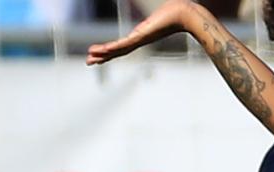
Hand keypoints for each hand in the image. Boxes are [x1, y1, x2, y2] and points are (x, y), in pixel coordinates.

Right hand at [87, 0, 202, 63]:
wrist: (184, 14)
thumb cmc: (174, 12)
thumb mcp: (158, 13)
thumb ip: (155, 13)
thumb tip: (160, 6)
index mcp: (141, 35)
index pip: (122, 45)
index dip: (110, 50)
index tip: (98, 54)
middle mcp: (139, 40)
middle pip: (117, 52)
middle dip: (103, 57)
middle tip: (88, 62)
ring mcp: (140, 40)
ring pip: (118, 50)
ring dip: (103, 55)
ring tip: (90, 59)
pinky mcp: (142, 37)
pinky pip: (123, 44)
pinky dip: (111, 48)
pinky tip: (101, 51)